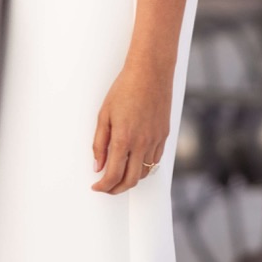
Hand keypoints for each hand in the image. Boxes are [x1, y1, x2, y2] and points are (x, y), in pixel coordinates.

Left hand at [91, 59, 170, 193]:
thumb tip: (97, 166)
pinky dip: (144, 167)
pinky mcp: (164, 136)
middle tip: (107, 187)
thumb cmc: (125, 89)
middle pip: (131, 180)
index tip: (97, 186)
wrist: (150, 72)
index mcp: (123, 138)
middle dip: (116, 189)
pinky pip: (155, 161)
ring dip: (131, 179)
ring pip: (145, 173)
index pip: (113, 175)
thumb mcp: (104, 114)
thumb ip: (99, 143)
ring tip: (120, 174)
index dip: (103, 186)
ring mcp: (155, 141)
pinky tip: (135, 162)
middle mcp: (142, 143)